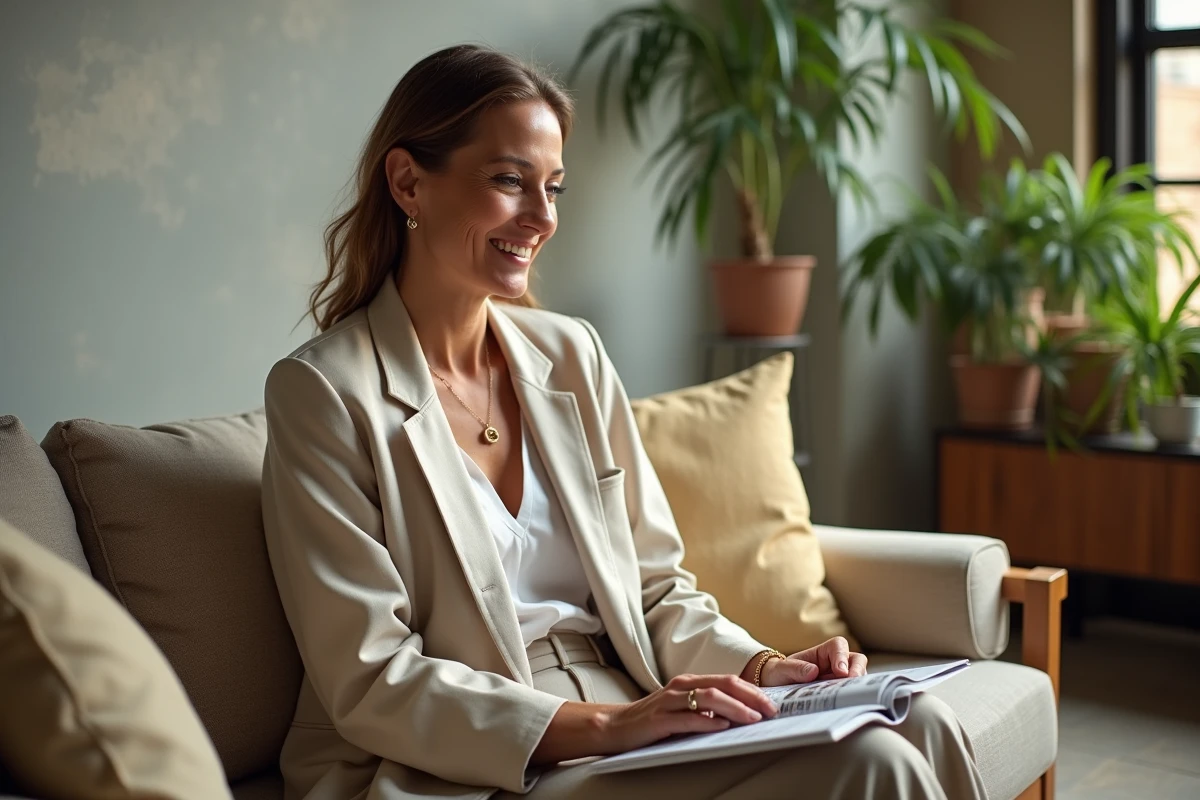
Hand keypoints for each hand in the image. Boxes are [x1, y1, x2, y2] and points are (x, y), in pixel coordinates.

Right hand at [598, 673, 778, 754]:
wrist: (615, 726)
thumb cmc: (653, 720)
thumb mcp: (683, 709)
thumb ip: (707, 708)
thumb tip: (740, 715)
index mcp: (690, 682)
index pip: (729, 680)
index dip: (753, 691)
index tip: (772, 704)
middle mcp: (681, 686)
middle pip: (724, 684)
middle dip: (752, 697)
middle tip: (771, 710)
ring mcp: (670, 701)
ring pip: (709, 697)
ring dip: (735, 708)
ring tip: (753, 718)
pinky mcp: (660, 718)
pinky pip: (688, 718)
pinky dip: (708, 721)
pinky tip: (722, 726)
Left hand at [756, 637, 867, 686]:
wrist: (776, 687)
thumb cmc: (780, 673)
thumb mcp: (782, 670)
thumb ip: (795, 668)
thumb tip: (813, 671)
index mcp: (821, 652)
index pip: (838, 646)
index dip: (842, 657)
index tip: (840, 671)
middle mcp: (834, 663)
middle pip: (856, 660)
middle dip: (857, 670)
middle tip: (852, 683)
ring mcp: (839, 678)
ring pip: (858, 677)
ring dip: (857, 685)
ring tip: (850, 696)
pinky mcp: (839, 692)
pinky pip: (852, 692)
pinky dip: (852, 696)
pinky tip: (846, 704)